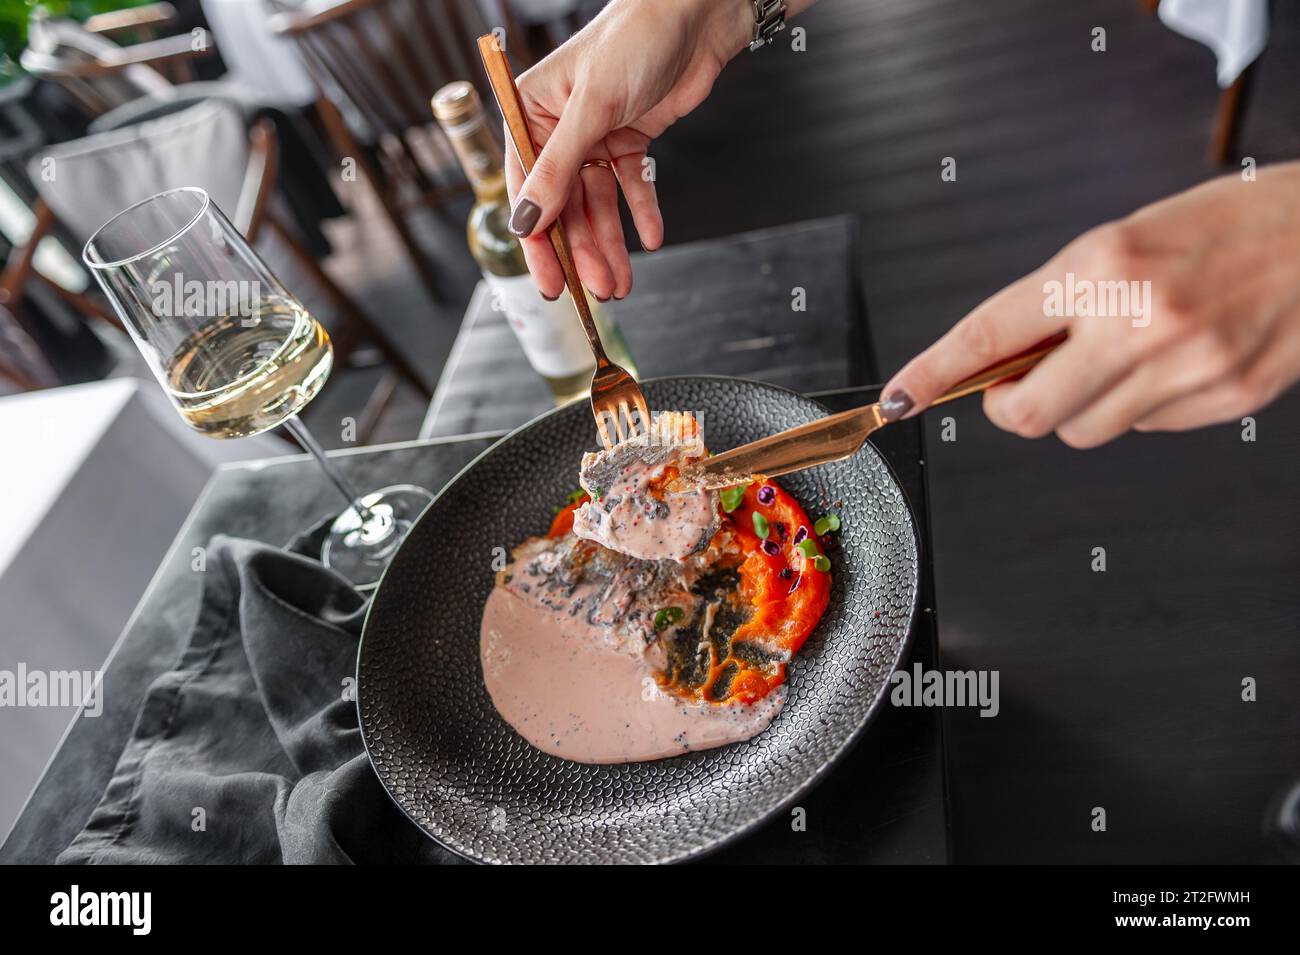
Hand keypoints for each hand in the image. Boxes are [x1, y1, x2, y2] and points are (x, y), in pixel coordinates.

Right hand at [504, 0, 754, 299]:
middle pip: (565, 205)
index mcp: (531, 112)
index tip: (550, 281)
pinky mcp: (630, 139)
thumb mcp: (591, 107)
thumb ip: (558, 169)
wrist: (695, 15)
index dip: (538, 240)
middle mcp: (559, 128)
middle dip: (582, 251)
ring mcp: (596, 136)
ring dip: (610, 244)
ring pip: (598, 204)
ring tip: (622, 282)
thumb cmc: (634, 39)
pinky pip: (631, 186)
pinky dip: (642, 213)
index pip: (526, 189)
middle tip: (597, 292)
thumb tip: (527, 221)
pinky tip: (650, 239)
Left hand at [879, 161, 1299, 445]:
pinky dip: (1140, 407)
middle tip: (1019, 382)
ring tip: (1118, 357)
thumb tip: (1003, 358)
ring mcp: (1186, 368)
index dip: (936, 371)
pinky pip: (1147, 429)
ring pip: (1084, 431)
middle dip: (1012, 405)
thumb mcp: (1125, 240)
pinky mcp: (1225, 399)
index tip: (901, 396)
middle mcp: (1141, 322)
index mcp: (1104, 266)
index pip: (990, 333)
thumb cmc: (1228, 224)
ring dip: (1078, 406)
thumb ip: (1062, 300)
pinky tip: (1171, 364)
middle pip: (1029, 414)